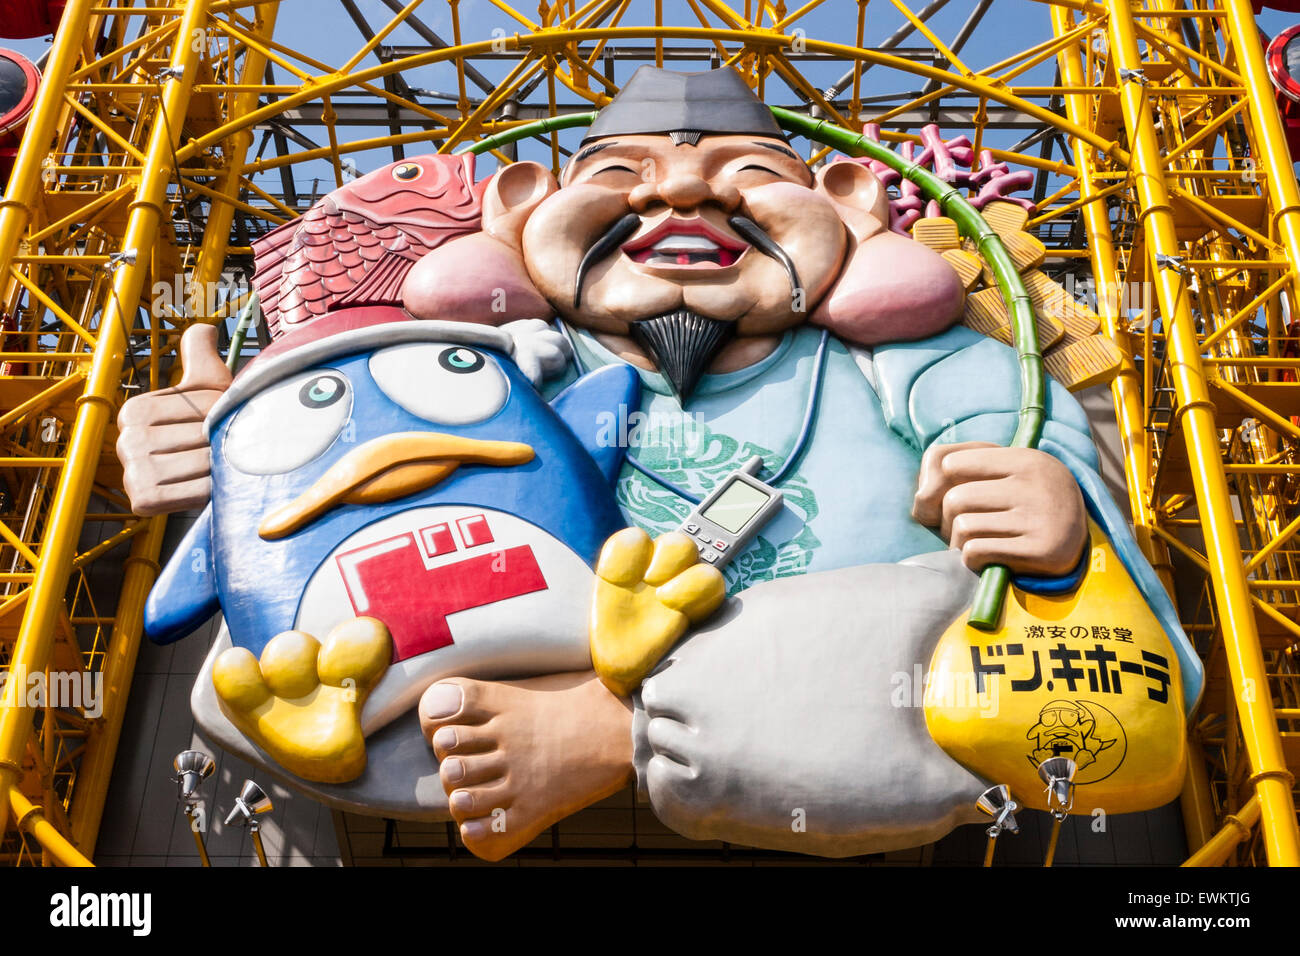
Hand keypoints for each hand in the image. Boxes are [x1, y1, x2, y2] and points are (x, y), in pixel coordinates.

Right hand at [116, 324, 230, 514]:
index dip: (226, 414)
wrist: (211, 479)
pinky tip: (217, 487)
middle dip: (227, 441)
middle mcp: (125, 440)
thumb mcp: (208, 388)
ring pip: (203, 461)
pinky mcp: (143, 501)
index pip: (202, 406)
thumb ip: (201, 356)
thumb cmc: (211, 429)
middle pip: (203, 434)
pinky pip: (194, 492)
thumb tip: (204, 326)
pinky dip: (213, 490)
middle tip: (231, 449)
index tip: (222, 423)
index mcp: (135, 410)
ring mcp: (132, 472)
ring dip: (225, 466)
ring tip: (226, 466)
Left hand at [911, 441, 1087, 576]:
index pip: (947, 462)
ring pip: (963, 528)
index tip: (954, 498)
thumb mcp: (997, 471)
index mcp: (1024, 458)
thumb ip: (948, 466)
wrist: (1077, 544)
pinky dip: (971, 559)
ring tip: (979, 543)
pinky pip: (976, 552)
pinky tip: (989, 558)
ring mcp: (1041, 517)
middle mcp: (1036, 484)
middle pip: (953, 499)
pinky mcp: (1042, 551)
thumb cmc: (1023, 502)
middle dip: (948, 520)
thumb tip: (922, 499)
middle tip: (967, 528)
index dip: (939, 484)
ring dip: (959, 543)